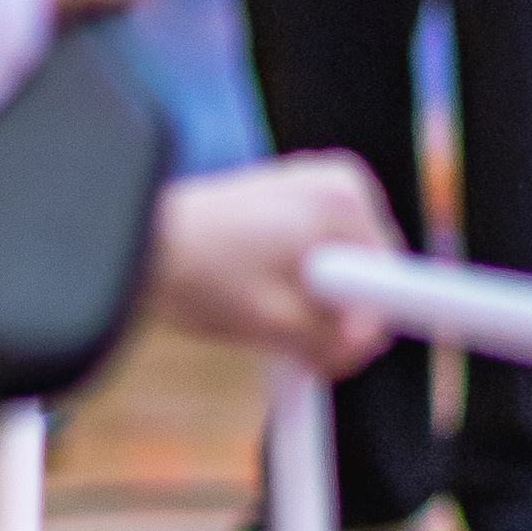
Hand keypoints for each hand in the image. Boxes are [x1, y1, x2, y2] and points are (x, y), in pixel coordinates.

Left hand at [148, 154, 399, 375]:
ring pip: (348, 270)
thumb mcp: (273, 323)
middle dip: (338, 314)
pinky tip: (261, 289)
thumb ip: (334, 340)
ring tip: (262, 305)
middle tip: (285, 335)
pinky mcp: (299, 195)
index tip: (346, 347)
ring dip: (315, 301)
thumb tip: (368, 342)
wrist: (138, 240)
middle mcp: (341, 184)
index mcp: (343, 205)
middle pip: (371, 274)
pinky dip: (301, 280)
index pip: (393, 279)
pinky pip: (326, 254)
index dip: (371, 322)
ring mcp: (321, 184)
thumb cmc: (199, 274)